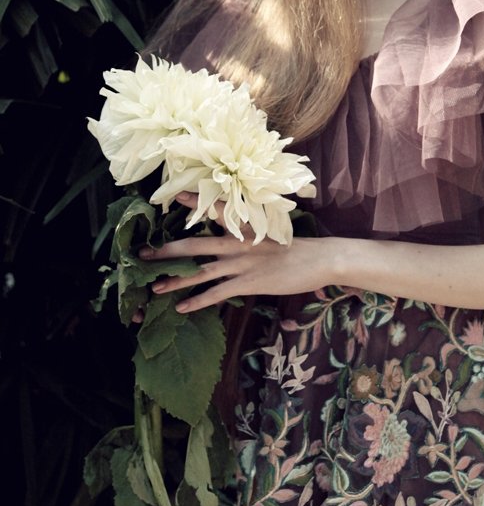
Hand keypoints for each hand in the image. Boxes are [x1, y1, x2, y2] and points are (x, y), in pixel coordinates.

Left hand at [139, 192, 336, 313]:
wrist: (319, 259)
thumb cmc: (296, 247)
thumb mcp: (269, 234)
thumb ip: (248, 235)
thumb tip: (230, 237)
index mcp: (243, 227)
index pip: (215, 210)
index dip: (194, 203)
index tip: (175, 196)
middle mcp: (237, 243)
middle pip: (194, 244)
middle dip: (166, 250)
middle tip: (142, 255)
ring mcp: (241, 263)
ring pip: (200, 271)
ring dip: (175, 280)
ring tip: (154, 287)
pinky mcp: (248, 283)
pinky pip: (217, 293)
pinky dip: (198, 301)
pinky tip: (182, 308)